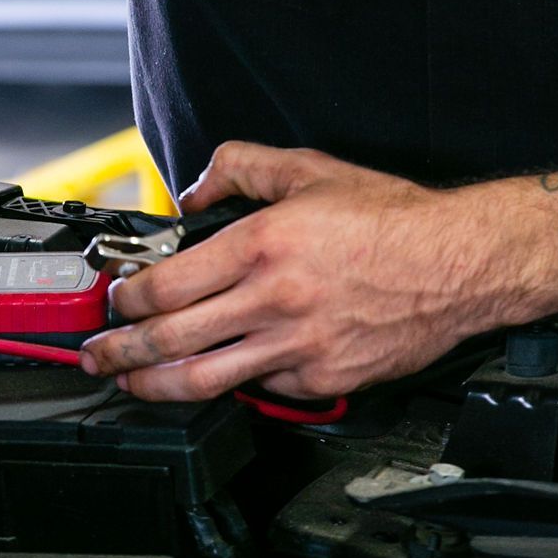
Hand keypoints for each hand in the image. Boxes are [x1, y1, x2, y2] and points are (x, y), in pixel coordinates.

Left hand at [79, 140, 517, 402]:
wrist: (460, 263)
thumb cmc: (393, 218)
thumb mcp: (308, 169)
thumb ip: (240, 168)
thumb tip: (194, 191)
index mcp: (262, 245)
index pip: (168, 286)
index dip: (127, 299)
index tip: (115, 300)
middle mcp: (274, 301)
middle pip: (172, 341)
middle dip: (120, 351)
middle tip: (97, 354)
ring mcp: (299, 348)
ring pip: (207, 381)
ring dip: (156, 386)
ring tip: (131, 384)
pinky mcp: (325, 380)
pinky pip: (266, 389)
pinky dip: (237, 383)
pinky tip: (220, 376)